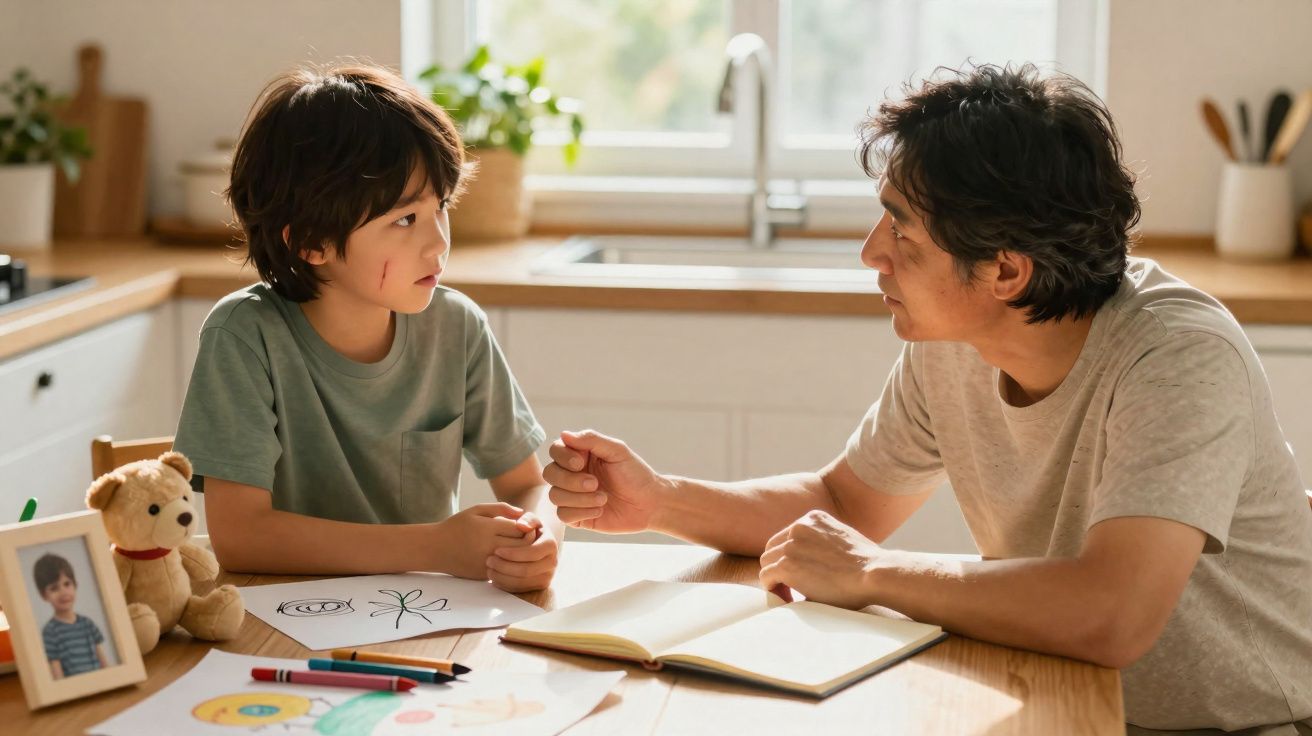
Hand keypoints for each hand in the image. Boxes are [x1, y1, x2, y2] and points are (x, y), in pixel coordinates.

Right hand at [433, 502, 534, 579]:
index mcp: (487, 528)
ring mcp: (486, 563)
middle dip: (529, 541)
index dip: (527, 527)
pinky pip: (505, 570)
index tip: (526, 526)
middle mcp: (488, 546)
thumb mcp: (476, 510)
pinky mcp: (484, 575)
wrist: (434, 549)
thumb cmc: (457, 526)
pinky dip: (510, 564)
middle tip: (529, 538)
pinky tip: (510, 558)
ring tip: (521, 547)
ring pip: (515, 560)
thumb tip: (523, 513)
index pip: (519, 529)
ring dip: (522, 555)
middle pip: (521, 546)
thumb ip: (501, 508)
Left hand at [486, 511, 558, 591]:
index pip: (532, 553)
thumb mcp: (530, 520)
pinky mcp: (538, 586)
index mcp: (550, 545)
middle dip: (505, 567)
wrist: (536, 543)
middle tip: (488, 560)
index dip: (513, 553)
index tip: (496, 550)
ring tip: (489, 569)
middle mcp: (552, 563)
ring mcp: (546, 576)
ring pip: (522, 582)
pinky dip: (505, 584)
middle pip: (526, 570)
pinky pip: (520, 590)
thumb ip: (527, 519)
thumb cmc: (530, 529)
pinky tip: (494, 577)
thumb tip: (521, 525)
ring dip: (502, 577)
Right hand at [543, 430, 664, 532]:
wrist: (650, 504)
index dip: (563, 457)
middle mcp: (572, 474)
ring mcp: (573, 496)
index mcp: (580, 455)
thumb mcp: (617, 451)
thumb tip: (564, 434)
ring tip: (603, 498)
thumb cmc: (636, 474)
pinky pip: (563, 515)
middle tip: (595, 483)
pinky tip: (600, 510)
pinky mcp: (577, 516)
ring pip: (554, 495)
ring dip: (579, 498)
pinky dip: (581, 512)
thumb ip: (591, 440)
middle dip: (570, 480)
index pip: (555, 450)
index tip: (581, 463)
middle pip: (550, 473)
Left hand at [758, 510, 882, 609]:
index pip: (787, 537)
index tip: (800, 575)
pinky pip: (766, 577)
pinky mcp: (788, 565)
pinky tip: (787, 599)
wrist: (876, 574)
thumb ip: (824, 544)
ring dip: (776, 579)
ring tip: (790, 595)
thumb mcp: (843, 541)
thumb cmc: (868, 567)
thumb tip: (814, 562)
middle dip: (779, 567)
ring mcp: (792, 545)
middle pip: (773, 548)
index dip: (789, 557)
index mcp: (813, 518)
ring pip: (766, 562)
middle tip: (791, 588)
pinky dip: (772, 589)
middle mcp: (799, 526)